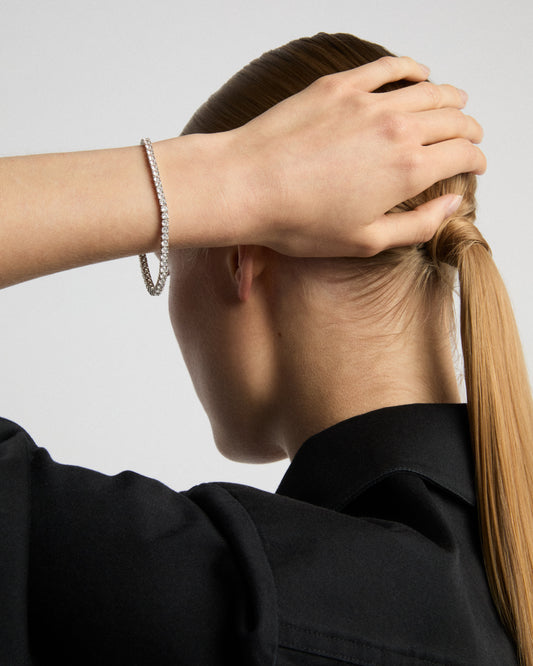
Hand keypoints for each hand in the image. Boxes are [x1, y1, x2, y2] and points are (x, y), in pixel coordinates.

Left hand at [226, 55, 485, 256]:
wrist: (246, 186)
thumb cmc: (300, 222)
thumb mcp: (366, 241)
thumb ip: (419, 224)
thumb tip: (453, 202)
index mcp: (408, 170)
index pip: (462, 154)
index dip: (477, 159)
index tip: (476, 165)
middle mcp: (397, 129)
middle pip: (452, 118)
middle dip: (469, 129)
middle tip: (471, 136)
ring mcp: (368, 102)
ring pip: (428, 89)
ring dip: (450, 97)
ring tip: (456, 103)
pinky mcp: (340, 86)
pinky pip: (388, 67)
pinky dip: (411, 68)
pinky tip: (419, 73)